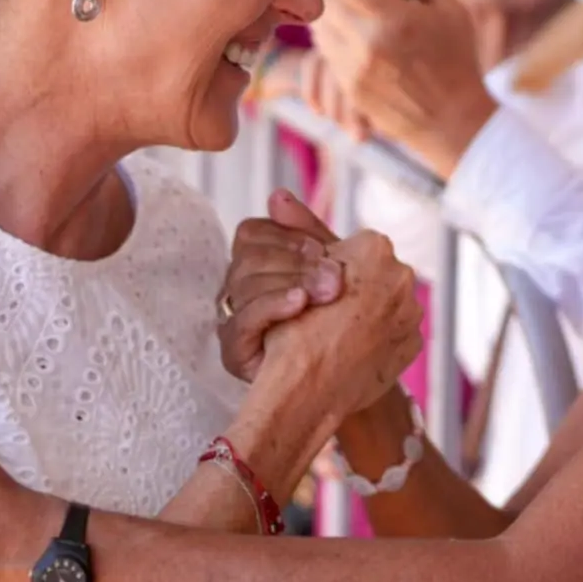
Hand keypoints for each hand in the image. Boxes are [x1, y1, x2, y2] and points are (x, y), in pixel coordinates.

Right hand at [220, 191, 344, 382]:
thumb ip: (310, 234)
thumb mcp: (337, 273)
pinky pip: (240, 321)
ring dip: (290, 282)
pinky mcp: (233, 352)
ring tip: (330, 293)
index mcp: (258, 266)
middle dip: (296, 261)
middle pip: (248, 254)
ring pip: (242, 280)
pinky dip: (273, 307)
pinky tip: (301, 304)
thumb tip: (277, 196)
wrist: (350, 386)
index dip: (289, 238)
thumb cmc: (342, 327)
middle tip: (338, 278)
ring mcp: (232, 321)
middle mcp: (237, 291)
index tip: (326, 250)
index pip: (252, 233)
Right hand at [253, 229, 421, 425]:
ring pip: (384, 302)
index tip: (313, 291)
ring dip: (364, 313)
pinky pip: (395, 330)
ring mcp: (411, 310)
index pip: (353, 247)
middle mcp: (401, 274)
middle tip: (326, 313)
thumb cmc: (293, 330)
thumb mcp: (293, 272)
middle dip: (351, 289)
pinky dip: (376, 337)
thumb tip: (279, 196)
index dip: (327, 268)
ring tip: (337, 334)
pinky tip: (350, 350)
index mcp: (373, 248)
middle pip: (372, 273)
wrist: (308, 392)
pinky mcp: (413, 342)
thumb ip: (299, 230)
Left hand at [310, 0, 496, 177]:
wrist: (453, 122)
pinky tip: (345, 25)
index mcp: (394, 21)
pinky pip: (326, 51)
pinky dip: (330, 32)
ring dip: (325, 4)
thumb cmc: (457, 62)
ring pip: (320, 26)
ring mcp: (353, 70)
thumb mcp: (453, 10)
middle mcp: (366, 45)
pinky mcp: (348, 88)